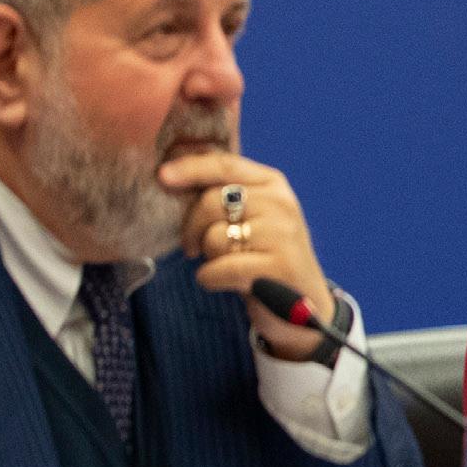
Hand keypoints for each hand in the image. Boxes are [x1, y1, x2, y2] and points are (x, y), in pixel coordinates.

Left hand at [159, 150, 333, 360]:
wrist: (304, 301)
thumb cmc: (265, 256)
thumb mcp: (254, 216)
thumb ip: (224, 194)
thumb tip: (170, 173)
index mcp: (273, 184)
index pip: (226, 165)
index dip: (191, 168)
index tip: (162, 176)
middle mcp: (281, 204)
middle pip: (212, 201)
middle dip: (191, 227)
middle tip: (193, 247)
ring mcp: (282, 235)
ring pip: (214, 237)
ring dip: (208, 257)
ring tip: (228, 264)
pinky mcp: (277, 268)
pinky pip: (219, 268)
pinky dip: (211, 279)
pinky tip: (229, 283)